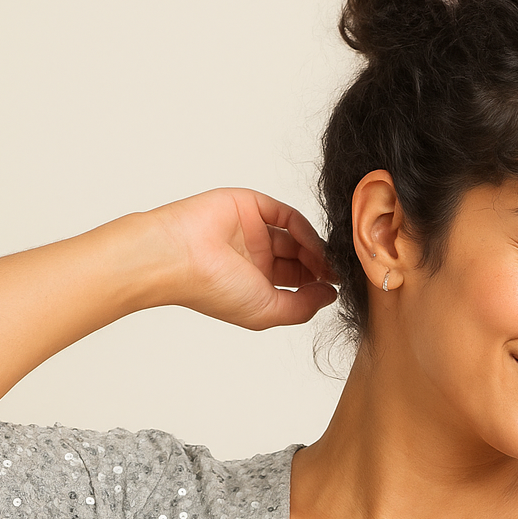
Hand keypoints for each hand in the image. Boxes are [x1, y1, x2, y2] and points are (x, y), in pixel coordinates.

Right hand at [150, 187, 338, 329]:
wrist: (180, 256)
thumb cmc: (214, 289)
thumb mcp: (267, 312)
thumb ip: (302, 307)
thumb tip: (330, 296)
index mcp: (255, 285)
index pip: (296, 282)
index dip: (318, 284)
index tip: (336, 287)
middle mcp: (255, 258)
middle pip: (300, 259)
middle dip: (321, 266)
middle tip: (338, 272)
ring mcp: (253, 231)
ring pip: (296, 236)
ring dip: (316, 248)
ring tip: (328, 261)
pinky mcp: (251, 206)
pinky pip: (286, 215)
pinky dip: (304, 228)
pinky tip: (313, 244)